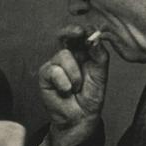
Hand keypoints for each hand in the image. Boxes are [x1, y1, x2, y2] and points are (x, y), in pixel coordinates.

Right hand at [38, 25, 109, 145]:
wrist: (81, 116)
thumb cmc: (90, 95)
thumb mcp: (101, 72)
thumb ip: (98, 54)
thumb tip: (94, 37)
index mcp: (82, 52)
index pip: (80, 35)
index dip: (83, 29)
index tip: (89, 29)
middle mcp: (67, 56)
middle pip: (64, 36)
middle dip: (70, 32)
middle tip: (77, 32)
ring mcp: (54, 64)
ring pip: (63, 55)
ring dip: (74, 74)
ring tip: (76, 87)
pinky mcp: (44, 75)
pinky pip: (54, 71)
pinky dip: (64, 82)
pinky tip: (66, 91)